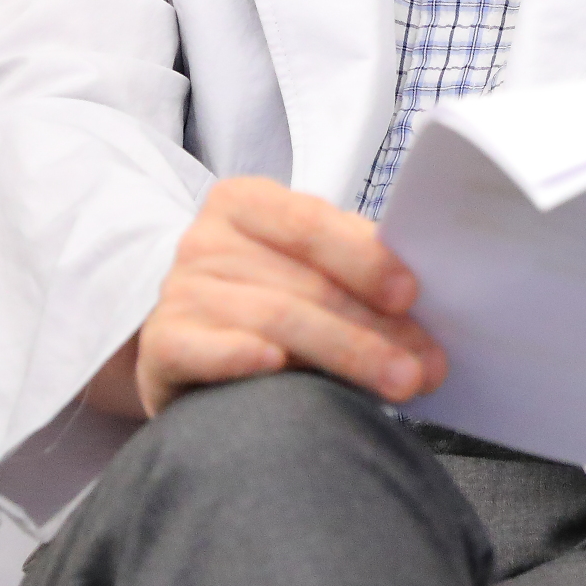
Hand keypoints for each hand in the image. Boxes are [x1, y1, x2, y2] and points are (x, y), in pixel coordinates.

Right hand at [106, 176, 448, 419]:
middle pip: (304, 282)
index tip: (410, 294)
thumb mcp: (304, 264)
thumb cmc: (266, 298)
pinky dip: (238, 356)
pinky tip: (275, 365)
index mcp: (244, 202)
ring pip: (274, 319)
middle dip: (374, 327)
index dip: (364, 258)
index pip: (310, 222)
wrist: (189, 344)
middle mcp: (205, 240)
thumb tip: (419, 297)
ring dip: (345, 354)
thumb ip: (351, 261)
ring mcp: (179, 293)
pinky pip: (200, 349)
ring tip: (399, 382)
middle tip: (424, 364)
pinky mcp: (162, 347)